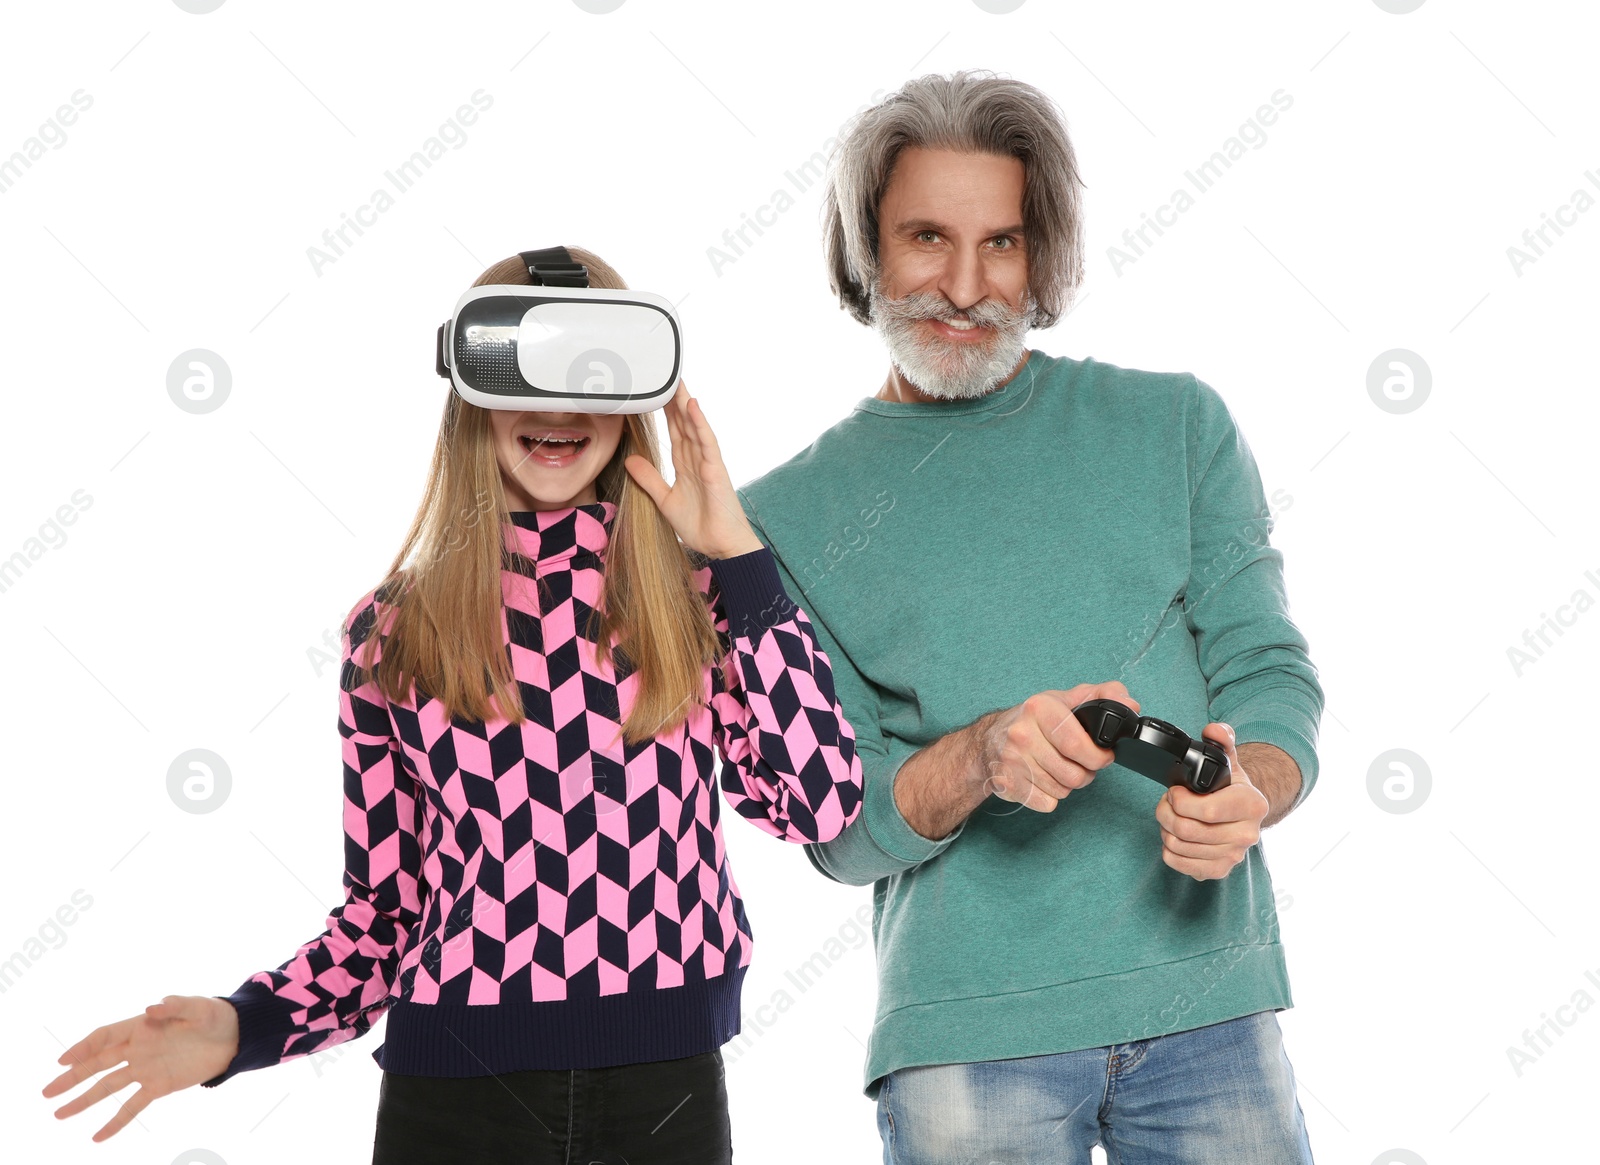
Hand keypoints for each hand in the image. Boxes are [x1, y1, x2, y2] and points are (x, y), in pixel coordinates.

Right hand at [41, 994, 239, 1142]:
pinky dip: (116, 1122)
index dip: (83, 1047)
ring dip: (84, 1100)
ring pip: (108, 1087)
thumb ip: (176, 1006)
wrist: (233, 1037)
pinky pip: (133, 1106)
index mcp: (141, 1027)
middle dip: (72, 1077)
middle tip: (47, 1092)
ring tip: (59, 1114)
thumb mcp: (199, 1007)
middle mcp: (137, 1049)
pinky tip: (97, 1137)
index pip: (104, 1036)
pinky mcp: (159, 1086)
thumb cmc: (213, 1016)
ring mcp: (146, 1069)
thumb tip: (152, 1008)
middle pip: (97, 1064)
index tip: (63, 1061)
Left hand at [624, 379, 763, 558]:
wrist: (721, 546)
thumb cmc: (701, 525)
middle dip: (674, 399)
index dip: (664, 411)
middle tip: (665, 374)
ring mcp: (708, 461)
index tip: (654, 391)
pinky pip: (707, 441)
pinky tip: (692, 406)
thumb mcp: (664, 500)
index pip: (674, 431)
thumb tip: (630, 460)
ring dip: (685, 403)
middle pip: (684, 422)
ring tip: (677, 381)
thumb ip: (649, 479)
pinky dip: (700, 423)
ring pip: (694, 426)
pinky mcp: (716, 469)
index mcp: (685, 464)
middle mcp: (697, 458)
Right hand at [978, 682, 1140, 812]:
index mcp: (1040, 709)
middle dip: (1086, 773)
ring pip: (1062, 791)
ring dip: (1067, 784)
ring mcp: (1012, 761)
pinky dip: (1050, 797)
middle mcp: (1022, 734)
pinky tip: (1042, 780)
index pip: (1077, 744)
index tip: (1103, 755)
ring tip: (1059, 769)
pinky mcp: (1006, 784)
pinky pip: (1047, 803)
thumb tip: (1130, 705)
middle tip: (1081, 764)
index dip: (1098, 756)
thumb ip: (1102, 696)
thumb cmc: (1032, 721)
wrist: (986, 741)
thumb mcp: (1064, 699)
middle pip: (1074, 774)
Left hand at [1154, 723, 1269, 879]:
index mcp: (1253, 805)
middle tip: (1167, 801)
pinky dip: (1167, 848)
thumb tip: (1213, 729)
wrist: (1244, 815)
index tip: (1175, 791)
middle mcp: (1247, 835)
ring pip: (1178, 846)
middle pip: (1187, 830)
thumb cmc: (1231, 787)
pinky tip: (1175, 835)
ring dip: (1165, 828)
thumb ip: (1221, 740)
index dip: (1180, 800)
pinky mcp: (1218, 871)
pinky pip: (1177, 863)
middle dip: (1166, 812)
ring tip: (1172, 816)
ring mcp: (1233, 856)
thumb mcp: (1229, 760)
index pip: (1207, 811)